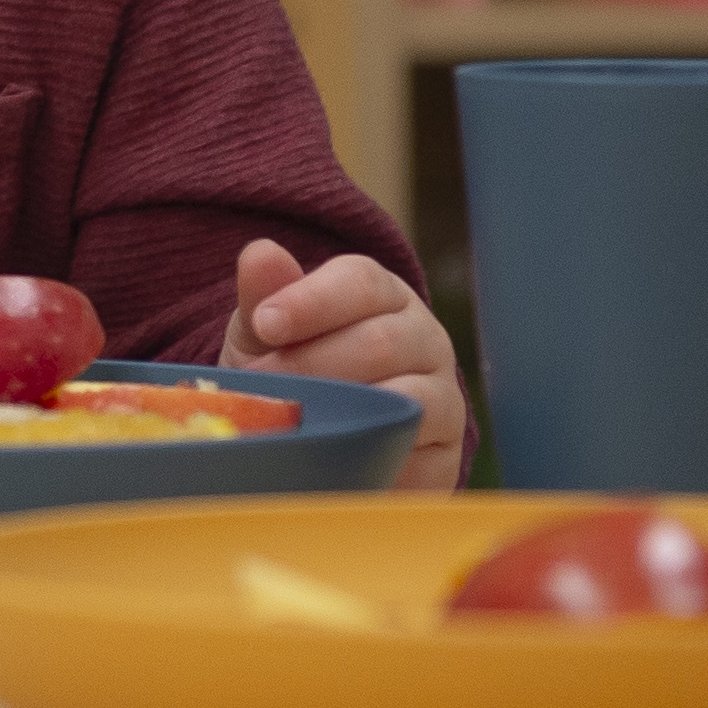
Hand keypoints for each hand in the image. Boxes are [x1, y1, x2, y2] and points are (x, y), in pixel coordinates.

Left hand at [222, 240, 467, 487]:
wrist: (324, 450)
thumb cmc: (295, 375)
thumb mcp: (267, 336)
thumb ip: (264, 295)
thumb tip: (261, 252)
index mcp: (383, 295)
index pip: (361, 280)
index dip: (312, 300)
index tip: (265, 324)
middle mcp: (424, 337)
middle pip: (381, 340)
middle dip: (315, 365)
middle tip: (265, 388)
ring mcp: (443, 394)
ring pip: (404, 396)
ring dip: (343, 411)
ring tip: (295, 422)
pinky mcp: (446, 453)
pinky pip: (416, 452)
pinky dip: (370, 452)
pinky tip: (330, 456)